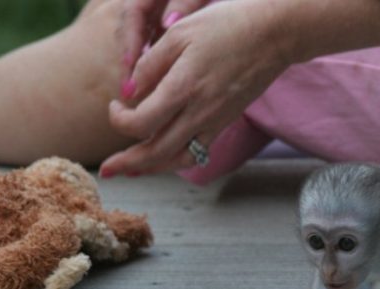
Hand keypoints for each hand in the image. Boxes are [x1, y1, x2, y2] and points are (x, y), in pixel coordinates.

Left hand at [101, 0, 288, 176]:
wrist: (273, 34)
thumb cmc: (226, 25)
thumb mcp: (179, 33)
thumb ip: (150, 64)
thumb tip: (128, 93)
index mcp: (184, 88)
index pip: (141, 123)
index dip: (119, 120)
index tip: (115, 104)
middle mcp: (200, 112)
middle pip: (157, 152)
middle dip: (128, 164)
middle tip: (106, 170)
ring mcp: (216, 120)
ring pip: (180, 159)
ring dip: (153, 168)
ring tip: (133, 171)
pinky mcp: (226, 121)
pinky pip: (198, 151)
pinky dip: (177, 159)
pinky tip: (165, 157)